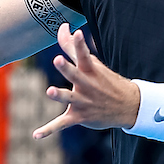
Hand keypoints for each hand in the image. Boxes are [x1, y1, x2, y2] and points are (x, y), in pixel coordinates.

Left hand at [32, 24, 139, 139]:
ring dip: (60, 95)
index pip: (84, 54)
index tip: (77, 32)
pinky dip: (48, 130)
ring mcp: (83, 101)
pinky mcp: (78, 117)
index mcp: (89, 71)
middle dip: (67, 68)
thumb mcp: (90, 63)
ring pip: (69, 98)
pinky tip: (35, 135)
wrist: (127, 107)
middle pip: (75, 75)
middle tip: (58, 60)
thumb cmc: (103, 80)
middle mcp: (86, 85)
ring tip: (50, 90)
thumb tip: (63, 27)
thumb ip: (72, 47)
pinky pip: (61, 124)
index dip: (80, 43)